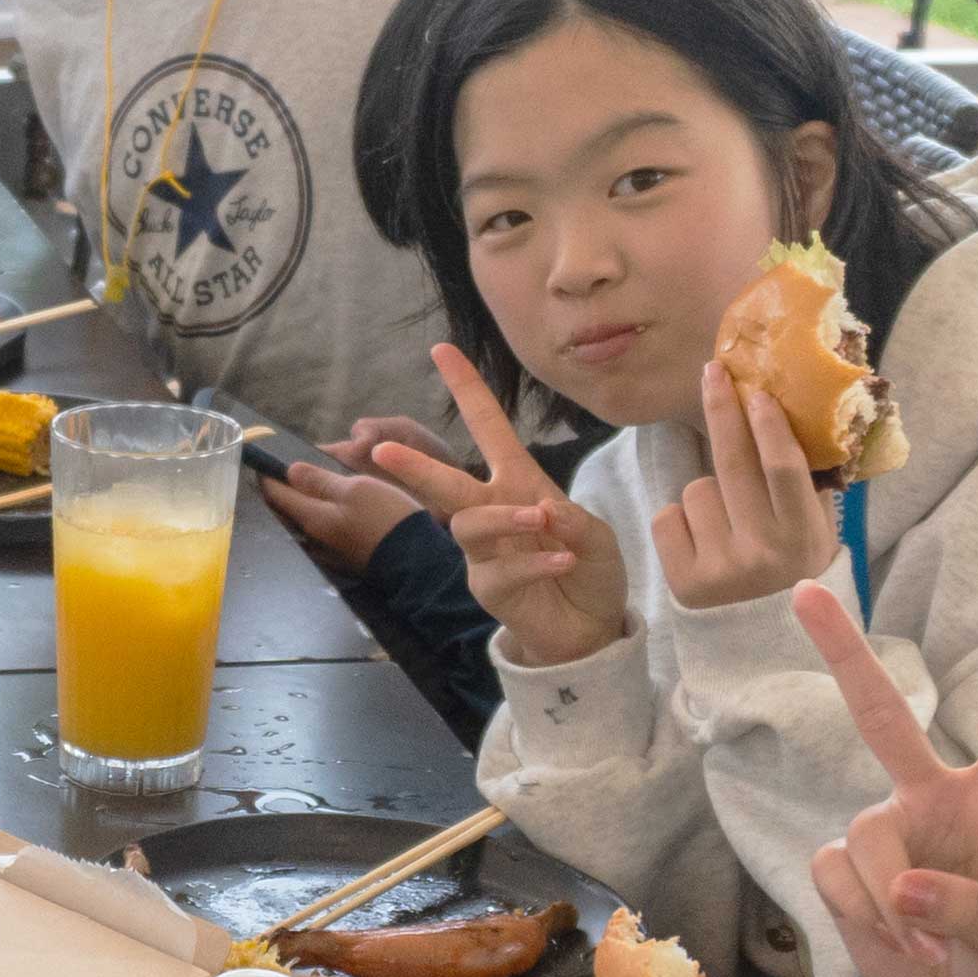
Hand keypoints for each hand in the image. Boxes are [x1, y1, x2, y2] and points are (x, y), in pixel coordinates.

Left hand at [255, 450, 423, 577]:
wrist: (416, 562)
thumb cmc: (386, 518)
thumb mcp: (356, 489)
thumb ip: (321, 480)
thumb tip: (290, 471)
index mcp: (311, 518)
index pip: (276, 494)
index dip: (267, 475)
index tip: (263, 461)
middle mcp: (311, 539)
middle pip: (286, 511)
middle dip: (280, 491)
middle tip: (281, 472)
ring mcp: (325, 553)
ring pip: (302, 524)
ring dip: (298, 506)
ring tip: (303, 488)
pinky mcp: (341, 560)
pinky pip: (318, 534)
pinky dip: (316, 519)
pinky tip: (325, 510)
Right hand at [356, 346, 631, 665]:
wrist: (591, 627)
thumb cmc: (589, 568)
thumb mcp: (595, 535)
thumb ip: (572, 520)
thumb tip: (542, 511)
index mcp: (519, 482)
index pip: (488, 428)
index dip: (466, 389)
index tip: (442, 349)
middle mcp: (494, 511)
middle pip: (448, 482)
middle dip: (415, 465)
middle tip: (382, 448)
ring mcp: (486, 553)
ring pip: (470, 525)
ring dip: (504, 518)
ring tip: (539, 520)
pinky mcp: (490, 589)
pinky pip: (500, 571)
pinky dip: (535, 563)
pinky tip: (563, 561)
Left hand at [649, 352, 845, 614]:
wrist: (760, 651)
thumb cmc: (791, 579)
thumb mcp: (817, 539)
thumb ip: (809, 490)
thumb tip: (792, 419)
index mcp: (802, 539)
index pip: (782, 470)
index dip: (767, 425)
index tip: (755, 389)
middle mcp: (761, 553)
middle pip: (732, 464)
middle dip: (721, 410)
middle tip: (712, 372)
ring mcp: (718, 568)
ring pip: (696, 489)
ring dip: (706, 493)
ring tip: (726, 525)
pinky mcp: (681, 581)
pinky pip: (668, 517)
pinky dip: (680, 521)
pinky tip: (700, 542)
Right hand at [791, 566, 977, 976]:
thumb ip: (974, 911)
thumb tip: (905, 887)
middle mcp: (937, 803)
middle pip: (881, 716)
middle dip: (842, 652)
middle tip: (804, 589)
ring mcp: (888, 838)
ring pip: (864, 837)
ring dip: (889, 900)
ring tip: (926, 943)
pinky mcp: (848, 878)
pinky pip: (835, 877)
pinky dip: (864, 917)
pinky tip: (897, 943)